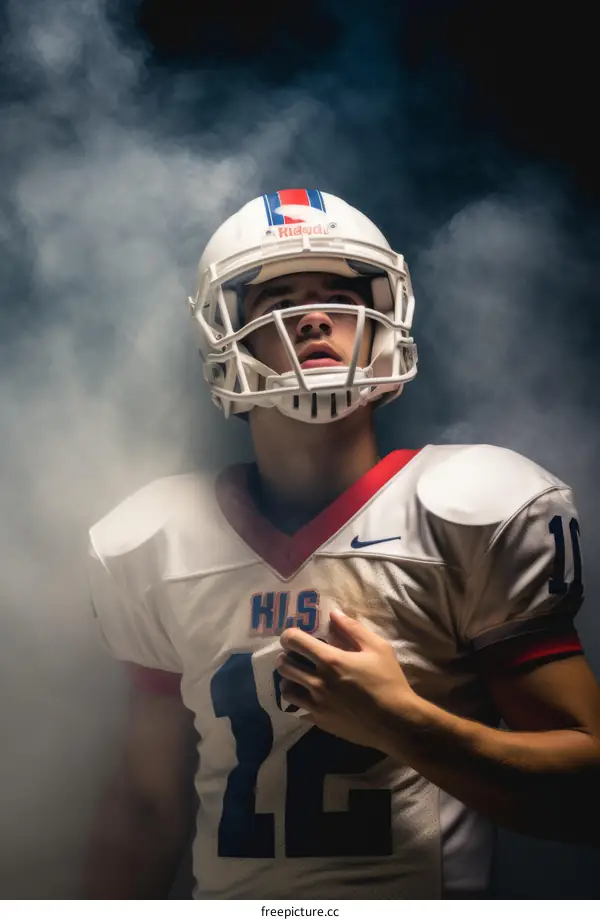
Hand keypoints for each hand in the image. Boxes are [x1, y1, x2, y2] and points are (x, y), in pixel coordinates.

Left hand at [277, 610, 418, 753]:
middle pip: (284, 665)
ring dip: (290, 680)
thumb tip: (333, 614)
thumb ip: (353, 629)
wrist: (396, 722)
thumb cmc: (389, 681)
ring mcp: (316, 704)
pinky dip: (301, 701)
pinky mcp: (320, 721)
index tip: (293, 637)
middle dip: (286, 657)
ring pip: (286, 689)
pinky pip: (298, 709)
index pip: (294, 641)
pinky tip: (312, 699)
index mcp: (330, 660)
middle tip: (296, 656)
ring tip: (300, 678)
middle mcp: (317, 682)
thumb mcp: (378, 648)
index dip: (289, 636)